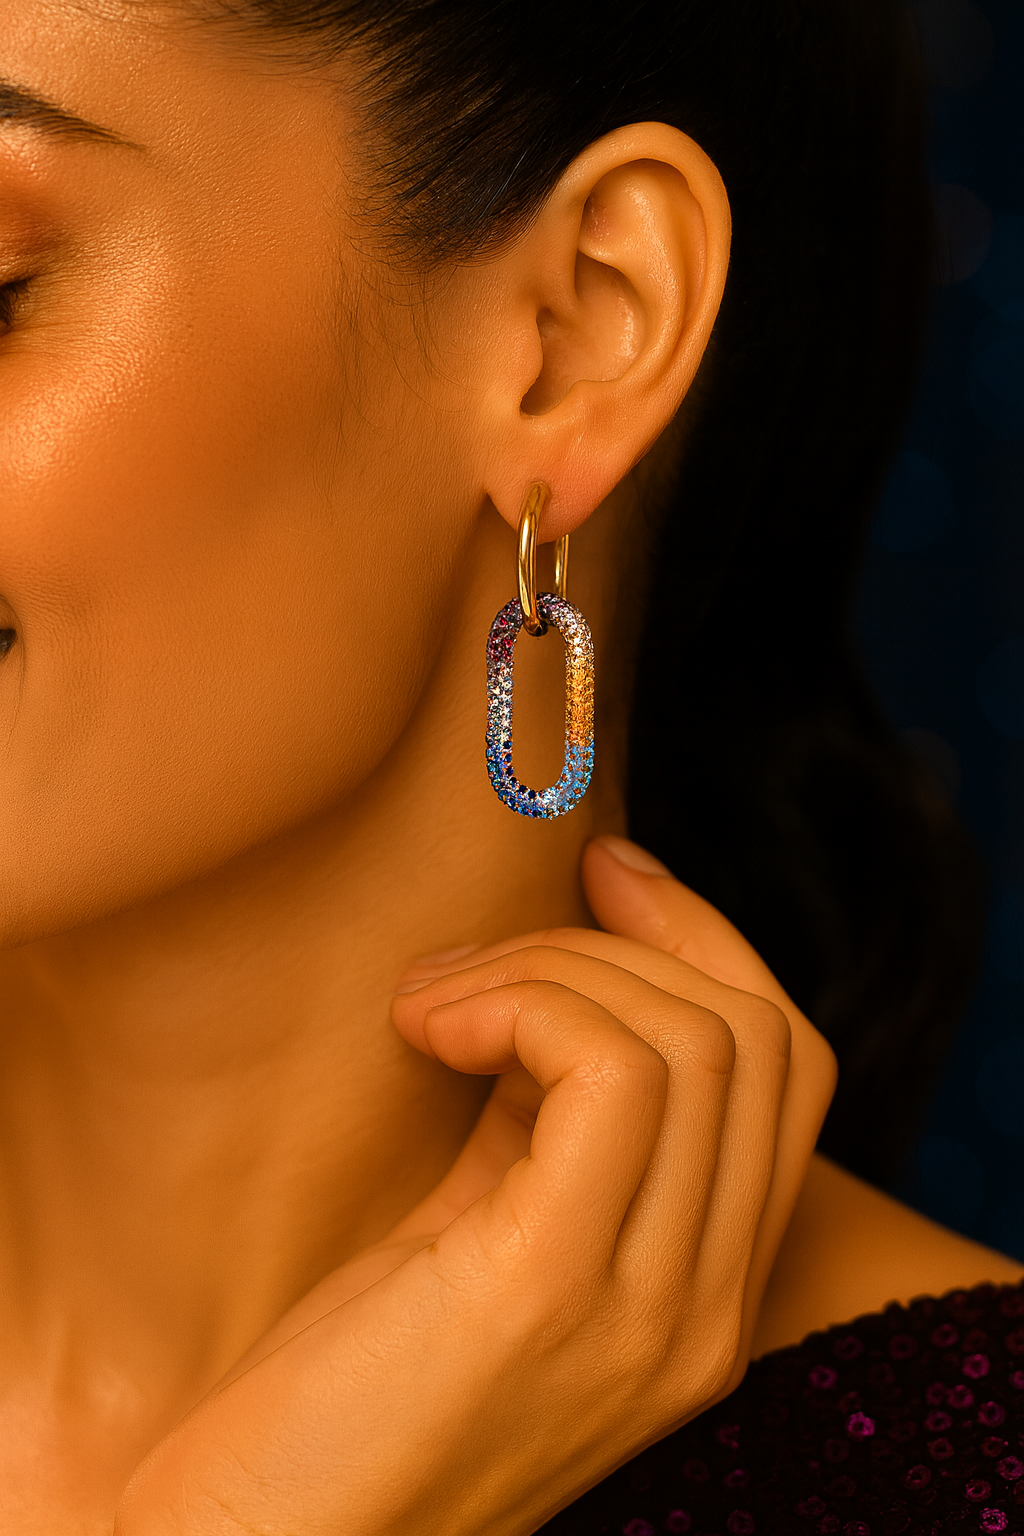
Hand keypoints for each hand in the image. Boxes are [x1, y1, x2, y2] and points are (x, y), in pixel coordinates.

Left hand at [114, 837, 835, 1535]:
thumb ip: (547, 1130)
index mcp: (701, 1295)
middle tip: (480, 960)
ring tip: (432, 1005)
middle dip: (614, 942)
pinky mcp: (551, 1288)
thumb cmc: (341, 1396)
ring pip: (687, 1036)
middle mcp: (705, 1310)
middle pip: (752, 1032)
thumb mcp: (479, 1240)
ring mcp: (646, 1309)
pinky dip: (516, 1002)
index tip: (601, 873)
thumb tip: (559, 976)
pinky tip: (426, 1027)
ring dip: (546, 968)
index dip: (702, 938)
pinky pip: (606, 1069)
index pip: (784, 1063)